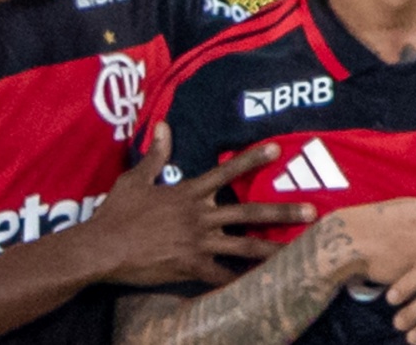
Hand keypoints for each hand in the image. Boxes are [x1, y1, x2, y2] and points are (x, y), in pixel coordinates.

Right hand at [86, 122, 316, 286]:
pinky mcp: (191, 267)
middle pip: (248, 212)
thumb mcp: (135, 178)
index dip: (252, 159)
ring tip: (299, 252)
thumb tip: (163, 126)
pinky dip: (242, 284)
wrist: (103, 248)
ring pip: (245, 246)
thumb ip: (156, 155)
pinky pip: (223, 277)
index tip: (276, 149)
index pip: (226, 171)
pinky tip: (263, 289)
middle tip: (312, 211)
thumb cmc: (117, 213)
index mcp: (188, 193)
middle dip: (282, 211)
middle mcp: (200, 216)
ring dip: (274, 248)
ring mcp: (198, 242)